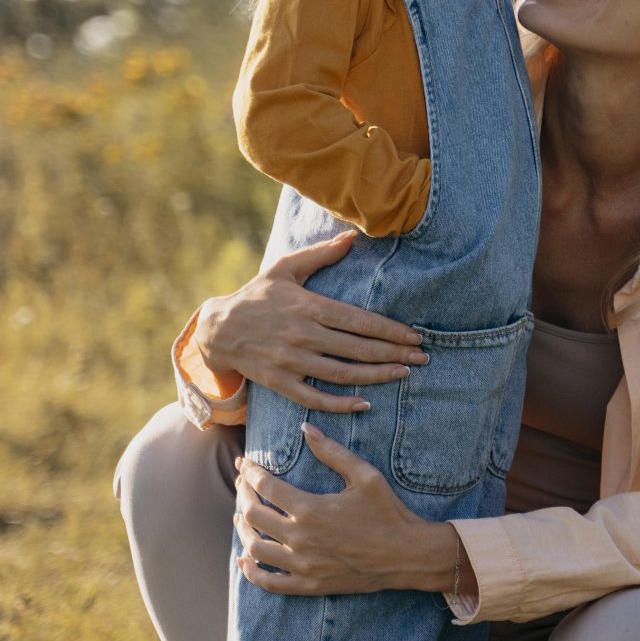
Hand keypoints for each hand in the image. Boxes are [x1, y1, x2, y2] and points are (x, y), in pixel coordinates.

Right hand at [199, 231, 427, 412]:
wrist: (217, 328)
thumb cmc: (256, 295)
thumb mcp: (285, 268)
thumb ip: (321, 254)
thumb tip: (352, 236)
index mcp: (309, 306)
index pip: (359, 321)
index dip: (391, 331)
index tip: (415, 337)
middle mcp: (303, 335)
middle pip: (358, 348)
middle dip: (395, 354)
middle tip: (423, 359)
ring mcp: (291, 361)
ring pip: (342, 374)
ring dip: (377, 376)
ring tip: (403, 374)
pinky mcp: (280, 382)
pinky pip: (315, 398)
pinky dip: (340, 403)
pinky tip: (364, 403)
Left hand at [234, 426, 465, 596]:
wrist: (408, 555)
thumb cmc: (388, 512)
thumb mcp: (365, 475)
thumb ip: (332, 451)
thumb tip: (305, 428)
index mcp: (311, 509)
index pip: (265, 486)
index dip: (250, 472)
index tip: (245, 463)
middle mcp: (300, 538)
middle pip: (253, 515)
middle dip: (242, 494)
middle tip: (243, 484)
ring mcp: (302, 564)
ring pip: (254, 548)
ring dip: (242, 529)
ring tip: (242, 516)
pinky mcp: (309, 584)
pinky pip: (269, 582)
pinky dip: (251, 571)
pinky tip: (244, 560)